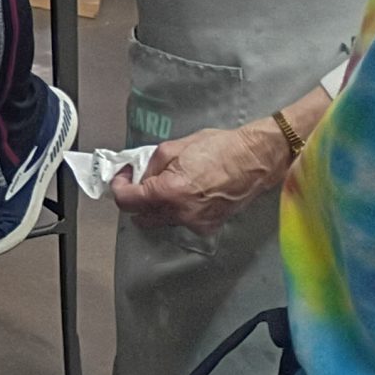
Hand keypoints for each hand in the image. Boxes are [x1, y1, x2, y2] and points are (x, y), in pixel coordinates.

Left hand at [111, 123, 292, 232]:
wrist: (255, 159)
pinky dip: (179, 210)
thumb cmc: (219, 148)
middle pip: (143, 216)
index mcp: (169, 192)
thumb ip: (150, 166)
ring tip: (170, 183)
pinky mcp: (210, 227)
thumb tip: (139, 178)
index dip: (119, 187)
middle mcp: (182, 214)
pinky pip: (183, 221)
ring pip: (163, 220)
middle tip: (140, 181)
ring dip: (158, 205)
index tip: (123, 176)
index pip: (127, 202)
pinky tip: (189, 192)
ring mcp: (197, 223)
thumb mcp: (173, 148)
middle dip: (136, 200)